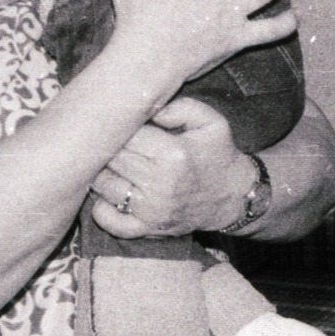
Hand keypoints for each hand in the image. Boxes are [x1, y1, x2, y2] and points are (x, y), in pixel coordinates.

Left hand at [90, 98, 254, 239]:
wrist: (233, 196)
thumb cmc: (218, 154)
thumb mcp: (210, 121)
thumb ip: (180, 107)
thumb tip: (148, 110)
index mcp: (173, 154)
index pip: (127, 134)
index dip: (120, 126)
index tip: (123, 123)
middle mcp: (160, 184)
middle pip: (111, 158)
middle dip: (108, 147)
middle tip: (111, 141)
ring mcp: (152, 210)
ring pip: (104, 186)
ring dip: (102, 172)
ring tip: (111, 162)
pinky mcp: (148, 228)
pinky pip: (111, 222)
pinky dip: (101, 208)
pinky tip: (108, 193)